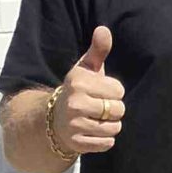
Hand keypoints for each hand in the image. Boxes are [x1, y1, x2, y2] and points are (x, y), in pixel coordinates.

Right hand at [53, 26, 124, 157]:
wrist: (52, 119)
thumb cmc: (77, 90)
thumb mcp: (85, 69)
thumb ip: (98, 50)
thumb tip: (103, 29)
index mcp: (78, 82)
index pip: (119, 90)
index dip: (114, 92)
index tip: (100, 91)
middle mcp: (74, 103)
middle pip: (118, 110)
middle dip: (113, 109)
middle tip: (99, 107)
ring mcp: (74, 125)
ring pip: (114, 128)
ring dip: (110, 125)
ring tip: (96, 119)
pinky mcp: (77, 144)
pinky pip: (107, 143)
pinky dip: (104, 140)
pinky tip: (92, 131)